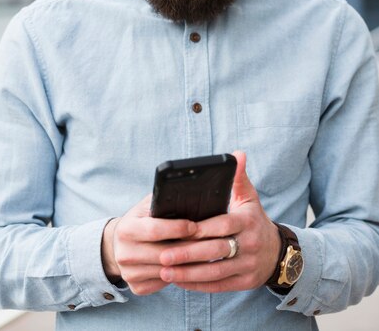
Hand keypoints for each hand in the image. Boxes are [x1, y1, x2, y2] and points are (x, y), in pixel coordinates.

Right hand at [101, 194, 196, 294]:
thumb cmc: (140, 221)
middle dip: (188, 247)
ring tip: (203, 253)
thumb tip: (188, 197)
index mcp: (126, 229)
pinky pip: (164, 284)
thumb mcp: (146, 206)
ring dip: (187, 264)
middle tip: (207, 241)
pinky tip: (188, 266)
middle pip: (163, 253)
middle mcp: (124, 253)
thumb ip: (162, 202)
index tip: (195, 225)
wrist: (118, 245)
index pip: (155, 230)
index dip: (177, 228)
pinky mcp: (137, 287)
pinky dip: (179, 275)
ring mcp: (129, 273)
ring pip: (166, 270)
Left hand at [158, 151, 280, 292]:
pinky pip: (217, 286)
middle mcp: (249, 245)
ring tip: (164, 271)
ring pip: (215, 272)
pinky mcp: (244, 283)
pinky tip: (178, 280)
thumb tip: (236, 154)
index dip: (202, 228)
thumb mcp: (249, 198)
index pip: (223, 224)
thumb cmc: (254, 221)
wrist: (277, 253)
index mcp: (248, 221)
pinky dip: (196, 284)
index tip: (180, 229)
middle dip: (188, 254)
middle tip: (163, 254)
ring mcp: (247, 266)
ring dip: (188, 273)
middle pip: (216, 251)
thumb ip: (239, 178)